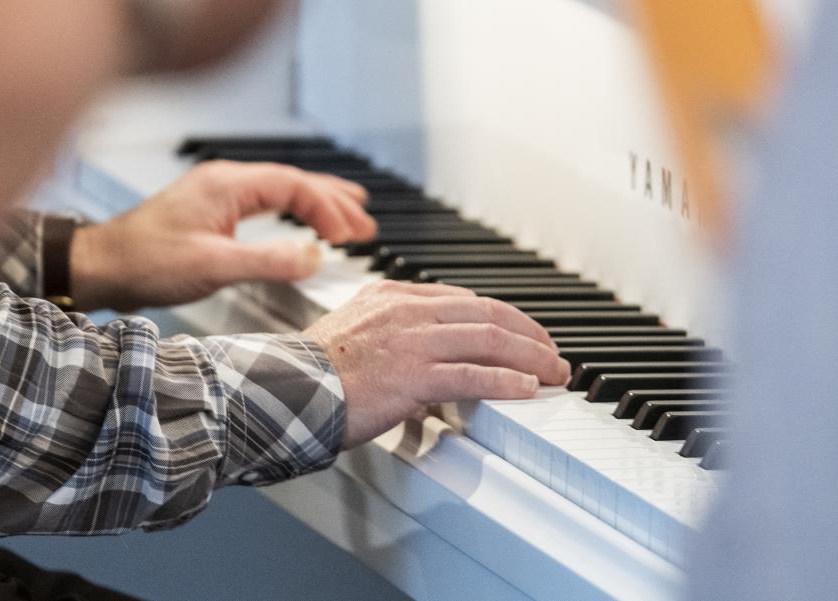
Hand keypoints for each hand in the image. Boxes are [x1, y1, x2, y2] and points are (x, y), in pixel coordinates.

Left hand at [70, 160, 376, 309]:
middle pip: (293, 181)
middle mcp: (224, 182)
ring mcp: (216, 196)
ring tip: (350, 218)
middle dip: (333, 201)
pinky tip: (302, 224)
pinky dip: (292, 212)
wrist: (100, 268)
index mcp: (227, 185)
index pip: (294, 186)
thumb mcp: (214, 266)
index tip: (351, 236)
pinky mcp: (210, 213)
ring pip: (279, 190)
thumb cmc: (144, 262)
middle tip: (366, 224)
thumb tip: (315, 258)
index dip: (328, 209)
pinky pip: (264, 203)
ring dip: (316, 204)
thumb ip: (268, 261)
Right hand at [303, 281, 571, 448]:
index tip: (524, 333)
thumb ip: (391, 330)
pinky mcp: (413, 375)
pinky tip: (526, 388)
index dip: (504, 316)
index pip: (464, 299)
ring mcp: (412, 341)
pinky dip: (506, 381)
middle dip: (528, 334)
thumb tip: (425, 349)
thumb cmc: (311, 372)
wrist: (284, 390)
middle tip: (552, 353)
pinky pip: (473, 375)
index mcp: (392, 295)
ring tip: (552, 372)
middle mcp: (406, 310)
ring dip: (530, 357)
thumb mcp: (353, 330)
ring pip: (488, 339)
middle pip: (486, 313)